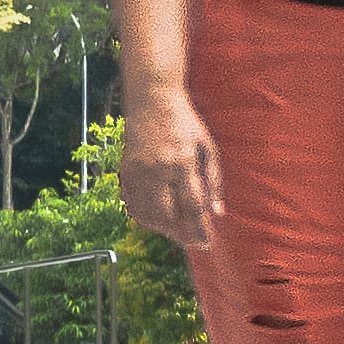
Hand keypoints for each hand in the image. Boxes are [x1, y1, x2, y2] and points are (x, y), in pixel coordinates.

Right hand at [117, 92, 223, 255]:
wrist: (152, 100)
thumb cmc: (184, 121)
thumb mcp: (207, 147)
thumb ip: (214, 180)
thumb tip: (217, 211)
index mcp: (181, 163)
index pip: (192, 207)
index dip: (200, 230)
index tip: (206, 242)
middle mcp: (157, 170)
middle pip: (167, 216)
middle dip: (180, 234)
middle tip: (191, 241)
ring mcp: (138, 172)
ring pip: (146, 215)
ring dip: (161, 229)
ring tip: (175, 231)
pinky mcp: (125, 171)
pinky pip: (131, 204)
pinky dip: (143, 218)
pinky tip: (156, 220)